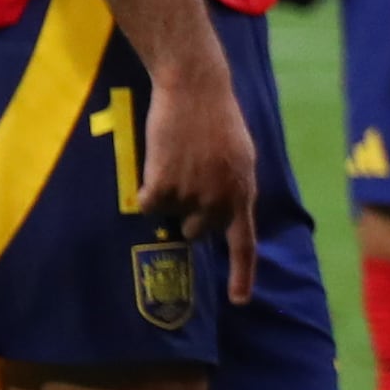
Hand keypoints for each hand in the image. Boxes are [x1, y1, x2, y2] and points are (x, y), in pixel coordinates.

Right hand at [139, 51, 261, 305]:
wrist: (195, 89)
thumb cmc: (216, 118)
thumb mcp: (239, 156)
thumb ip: (232, 189)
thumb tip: (220, 218)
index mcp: (243, 191)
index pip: (244, 243)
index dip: (241, 274)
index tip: (238, 300)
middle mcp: (221, 199)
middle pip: (196, 231)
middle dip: (188, 212)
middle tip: (187, 174)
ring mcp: (193, 194)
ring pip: (169, 215)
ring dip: (166, 194)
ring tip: (175, 159)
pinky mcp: (164, 186)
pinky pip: (147, 204)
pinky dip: (145, 188)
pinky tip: (157, 162)